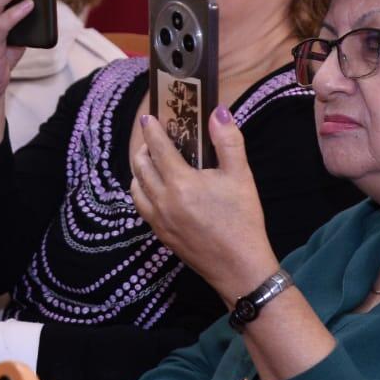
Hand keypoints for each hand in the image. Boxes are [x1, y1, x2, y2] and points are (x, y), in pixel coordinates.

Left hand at [130, 106, 275, 299]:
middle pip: (140, 166)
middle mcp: (162, 200)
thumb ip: (228, 141)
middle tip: (152, 139)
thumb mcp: (241, 176)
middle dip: (143, 148)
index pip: (158, 148)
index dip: (151, 130)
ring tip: (151, 162)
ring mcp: (158, 220)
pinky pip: (141, 207)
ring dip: (139, 170)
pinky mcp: (160, 235)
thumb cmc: (242, 220)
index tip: (147, 118)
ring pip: (136, 187)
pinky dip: (141, 191)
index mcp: (181, 183)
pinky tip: (154, 189)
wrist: (240, 268)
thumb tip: (218, 112)